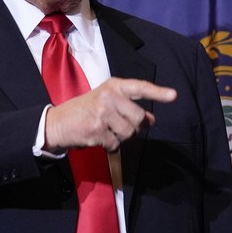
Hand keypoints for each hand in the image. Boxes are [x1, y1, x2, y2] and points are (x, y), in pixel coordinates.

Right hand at [44, 77, 176, 151]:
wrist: (58, 122)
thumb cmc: (86, 111)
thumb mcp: (108, 103)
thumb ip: (130, 108)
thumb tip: (151, 120)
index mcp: (113, 86)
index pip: (140, 87)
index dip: (158, 93)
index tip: (173, 96)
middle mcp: (109, 96)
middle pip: (139, 118)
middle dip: (132, 126)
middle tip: (116, 125)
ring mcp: (102, 112)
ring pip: (129, 133)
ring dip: (121, 138)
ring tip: (106, 131)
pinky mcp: (96, 129)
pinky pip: (116, 145)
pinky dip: (110, 146)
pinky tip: (98, 138)